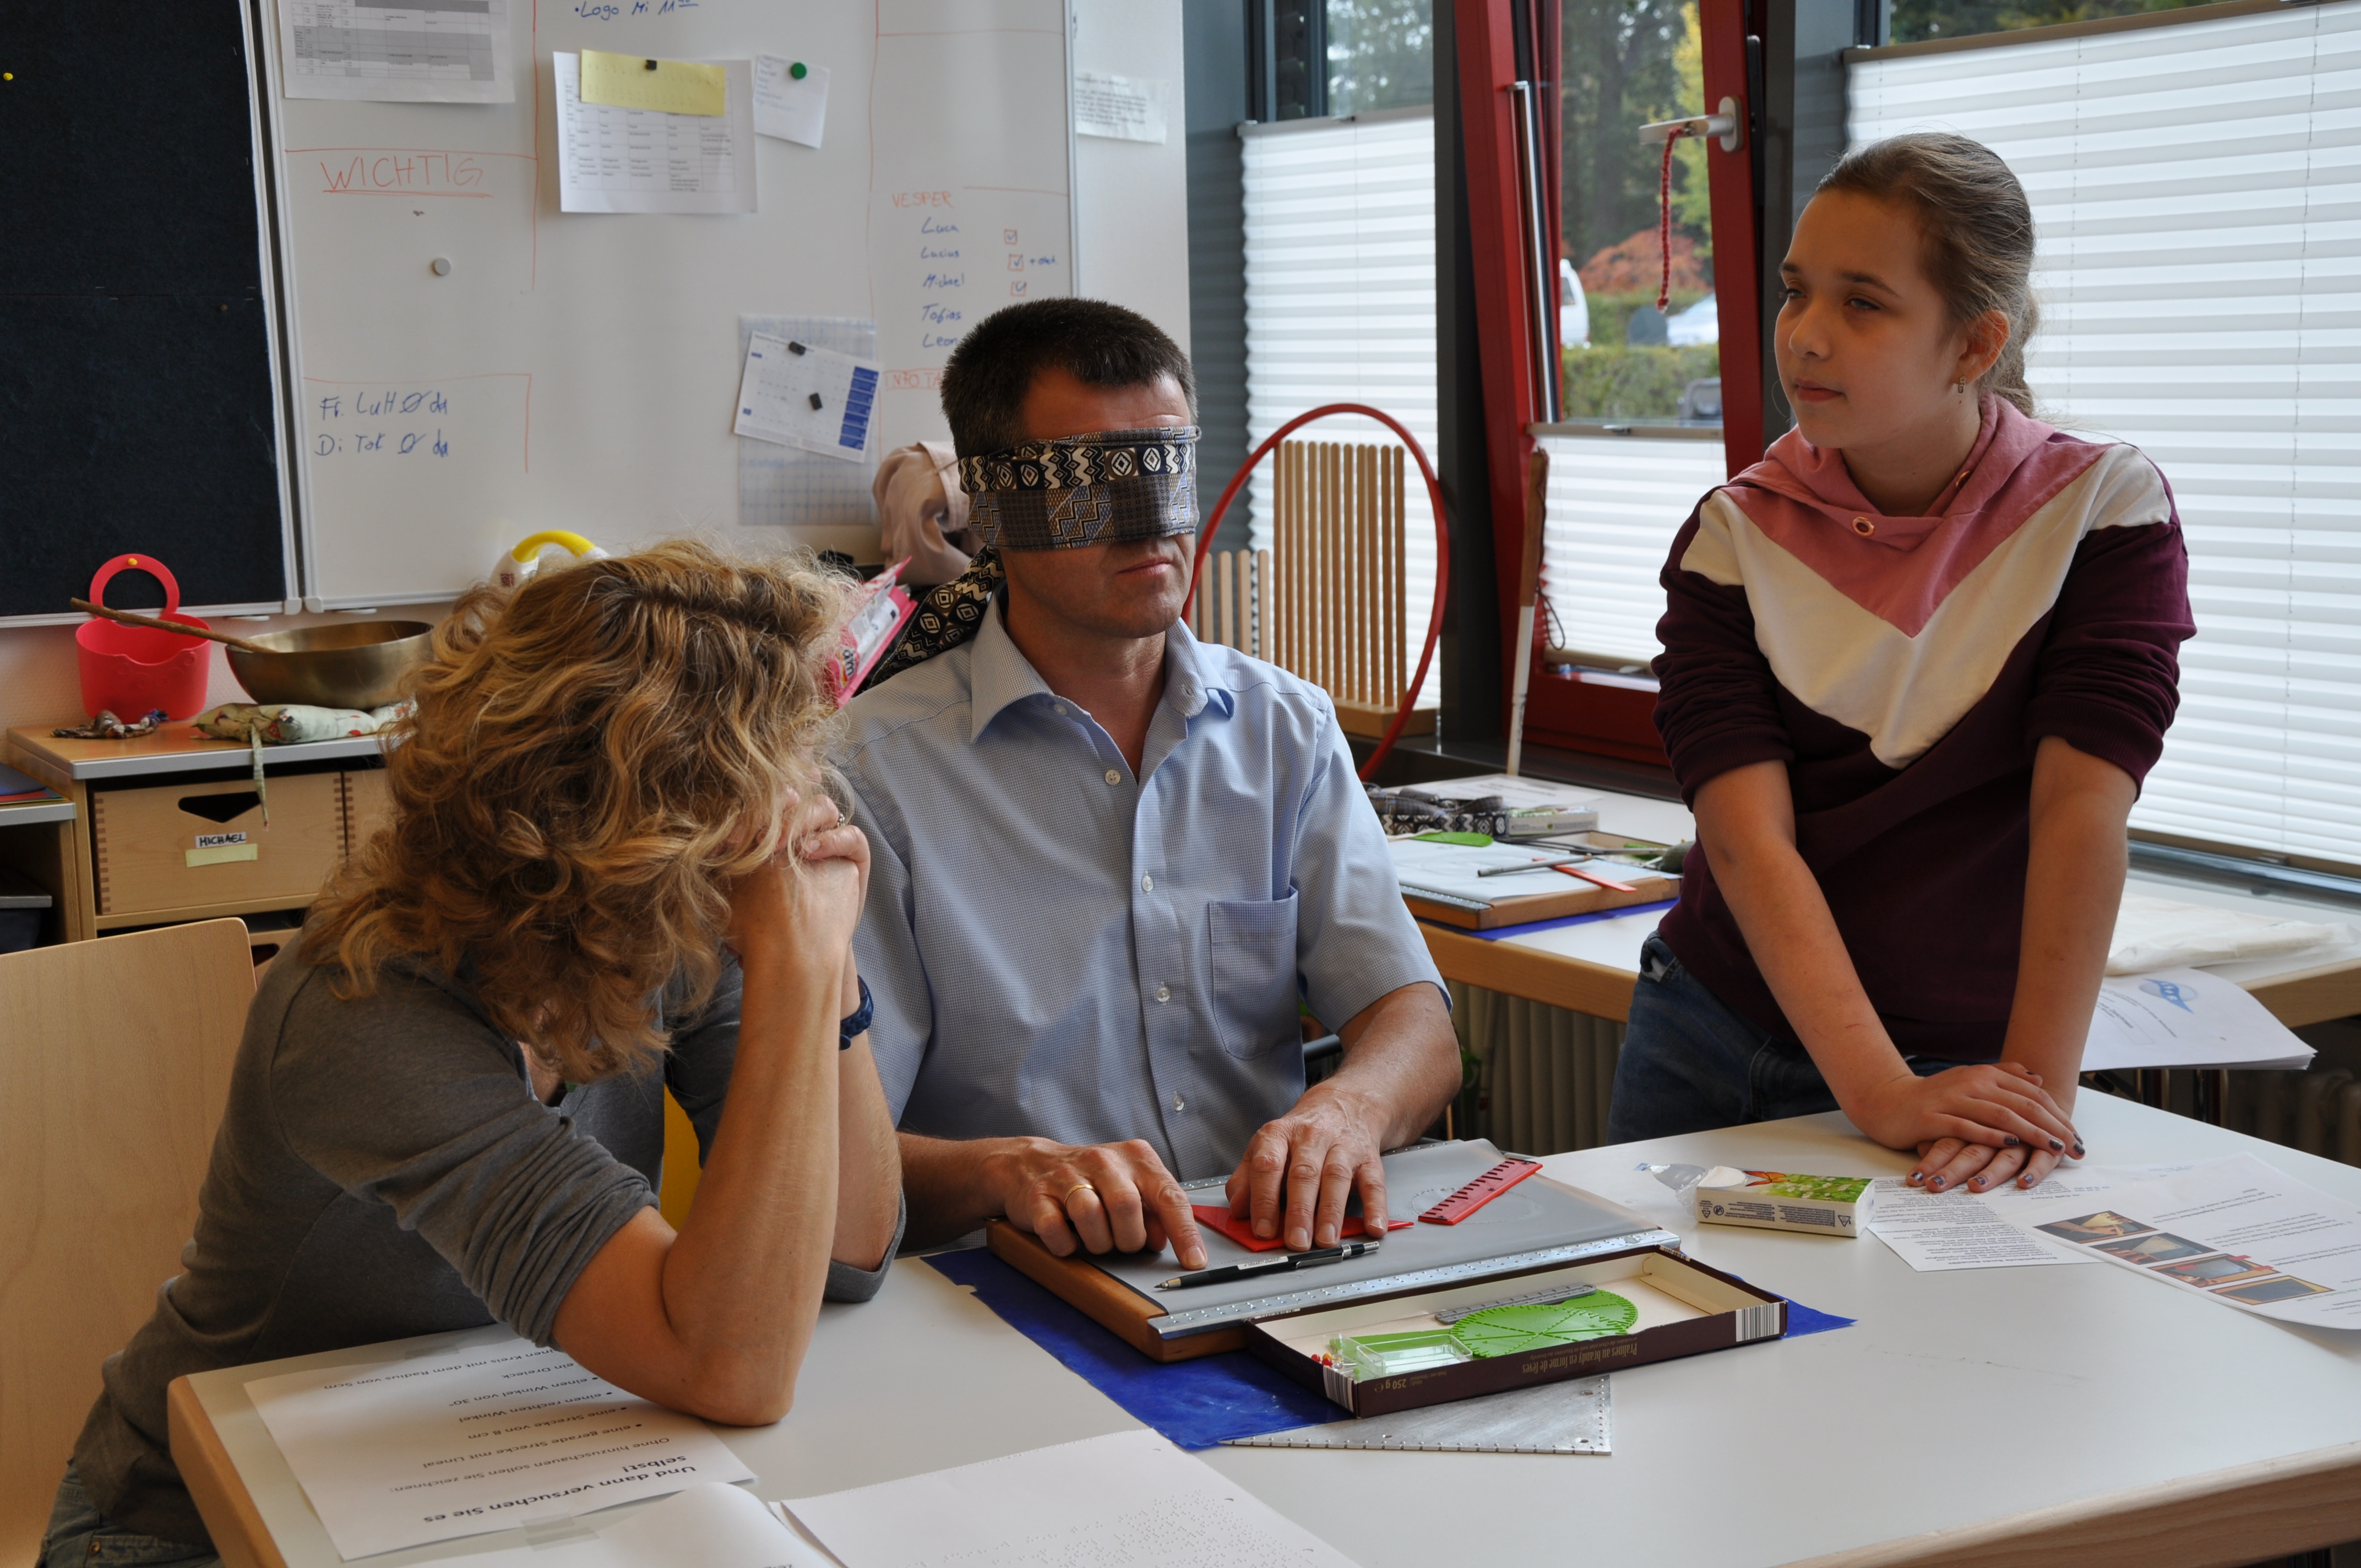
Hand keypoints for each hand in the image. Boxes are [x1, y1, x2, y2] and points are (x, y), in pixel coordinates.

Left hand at [726, 789, 869, 979]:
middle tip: (754, 838)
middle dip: (772, 809)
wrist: (796, 955)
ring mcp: (827, 841)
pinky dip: (833, 839)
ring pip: (821, 807)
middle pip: (793, 797)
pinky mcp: (852, 856)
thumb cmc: (758, 928)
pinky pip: (851, 836)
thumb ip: (718, 867)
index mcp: (769, 833)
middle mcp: (799, 831)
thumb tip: (695, 846)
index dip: (746, 814)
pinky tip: (811, 853)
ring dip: (800, 819)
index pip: (763, 805)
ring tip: (781, 845)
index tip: (728, 841)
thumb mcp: (731, 895)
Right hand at [994, 1138, 1207, 1269]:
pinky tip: (1067, 1235)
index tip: (1194, 1262)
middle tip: (1120, 1242)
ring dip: (1096, 1242)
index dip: (1184, 1233)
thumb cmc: (1091, 1181)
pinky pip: (1056, 1231)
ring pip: (1091, 1217)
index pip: (1169, 1196)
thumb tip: (1164, 1240)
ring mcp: (1067, 1174)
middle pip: (1127, 1207)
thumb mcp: (1130, 1187)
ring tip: (1093, 1237)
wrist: (1030, 1165)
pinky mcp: (1037, 1194)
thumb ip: (1153, 1210)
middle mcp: (1104, 1160)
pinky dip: (1065, 1244)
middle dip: (1128, 1239)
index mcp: (1136, 1157)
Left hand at [1222, 1084, 1388, 1251]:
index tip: (1263, 1229)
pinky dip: (1375, 1207)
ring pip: (1336, 1178)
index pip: (1268, 1166)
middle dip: (1299, 1211)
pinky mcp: (1369, 1159)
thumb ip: (1247, 1178)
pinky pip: (1373, 1183)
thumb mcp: (1266, 1148)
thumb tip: (1237, 1210)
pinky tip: (1372, 1228)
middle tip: (1295, 1242)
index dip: (1264, 1199)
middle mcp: (1311, 1137)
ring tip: (1326, 1240)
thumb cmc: (1300, 1136)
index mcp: (1279, 1135)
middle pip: (1303, 1174)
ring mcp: (1342, 1147)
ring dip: (1331, 1212)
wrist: (1345, 1104)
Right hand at [1843, 1062, 2083, 1191]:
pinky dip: (1991, 1136)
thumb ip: (2003, 1076)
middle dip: (2053, 1127)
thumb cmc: (1933, 1098)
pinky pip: (1967, 1127)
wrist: (1887, 1102)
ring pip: (2000, 1115)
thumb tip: (2037, 1078)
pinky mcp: (1932, 1118)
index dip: (2057, 1114)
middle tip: (2075, 1148)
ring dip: (2032, 1133)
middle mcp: (1971, 1083)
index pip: (2031, 1094)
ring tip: (2054, 1148)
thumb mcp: (1970, 1082)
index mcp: (1983, 1074)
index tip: (2076, 1136)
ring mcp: (1951, 1100)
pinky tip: (2010, 1144)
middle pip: (2022, 1104)